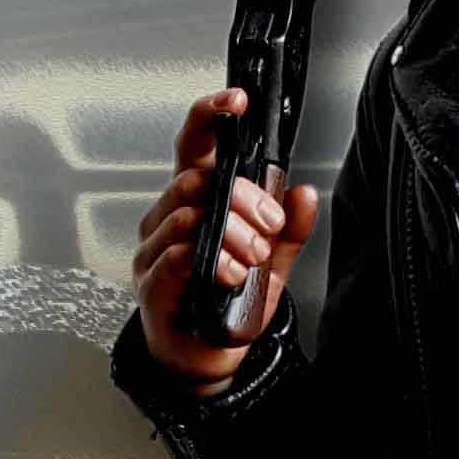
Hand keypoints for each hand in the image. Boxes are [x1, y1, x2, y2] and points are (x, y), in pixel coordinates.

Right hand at [130, 87, 321, 390]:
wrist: (206, 356)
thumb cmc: (226, 305)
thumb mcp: (271, 263)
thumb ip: (289, 230)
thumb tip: (307, 194)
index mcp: (195, 202)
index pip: (193, 146)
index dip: (209, 116)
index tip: (236, 102)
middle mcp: (168, 219)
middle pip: (196, 180)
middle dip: (241, 199)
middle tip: (268, 226)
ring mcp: (154, 251)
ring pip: (187, 216)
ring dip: (230, 236)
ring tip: (250, 261)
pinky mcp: (151, 285)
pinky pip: (172, 256)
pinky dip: (206, 260)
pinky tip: (225, 273)